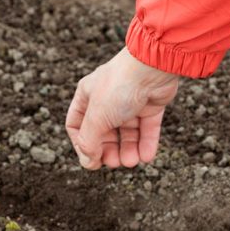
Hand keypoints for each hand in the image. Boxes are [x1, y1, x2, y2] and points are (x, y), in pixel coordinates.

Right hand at [65, 48, 178, 169]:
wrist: (152, 67)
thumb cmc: (119, 87)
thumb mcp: (97, 117)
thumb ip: (89, 142)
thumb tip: (88, 162)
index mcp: (87, 96)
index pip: (77, 125)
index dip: (82, 145)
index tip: (92, 160)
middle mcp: (108, 99)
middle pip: (104, 133)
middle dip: (109, 150)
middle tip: (115, 163)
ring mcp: (130, 102)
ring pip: (127, 133)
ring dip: (129, 150)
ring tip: (132, 162)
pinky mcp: (150, 105)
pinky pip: (146, 129)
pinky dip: (146, 144)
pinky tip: (147, 157)